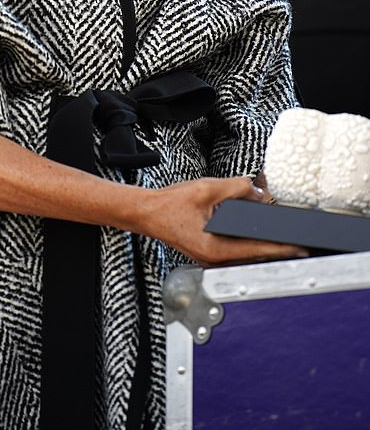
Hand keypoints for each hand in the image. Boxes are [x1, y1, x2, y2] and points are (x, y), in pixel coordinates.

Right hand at [139, 176, 305, 266]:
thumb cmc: (169, 205)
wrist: (146, 212)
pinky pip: (234, 249)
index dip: (282, 247)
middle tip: (297, 238)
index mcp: (216, 248)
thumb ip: (236, 188)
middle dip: (274, 244)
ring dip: (260, 243)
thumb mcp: (206, 189)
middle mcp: (215, 259)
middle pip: (254, 254)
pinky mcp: (208, 252)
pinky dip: (246, 240)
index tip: (301, 247)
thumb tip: (257, 191)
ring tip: (280, 235)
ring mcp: (211, 258)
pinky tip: (254, 232)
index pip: (257, 249)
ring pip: (245, 253)